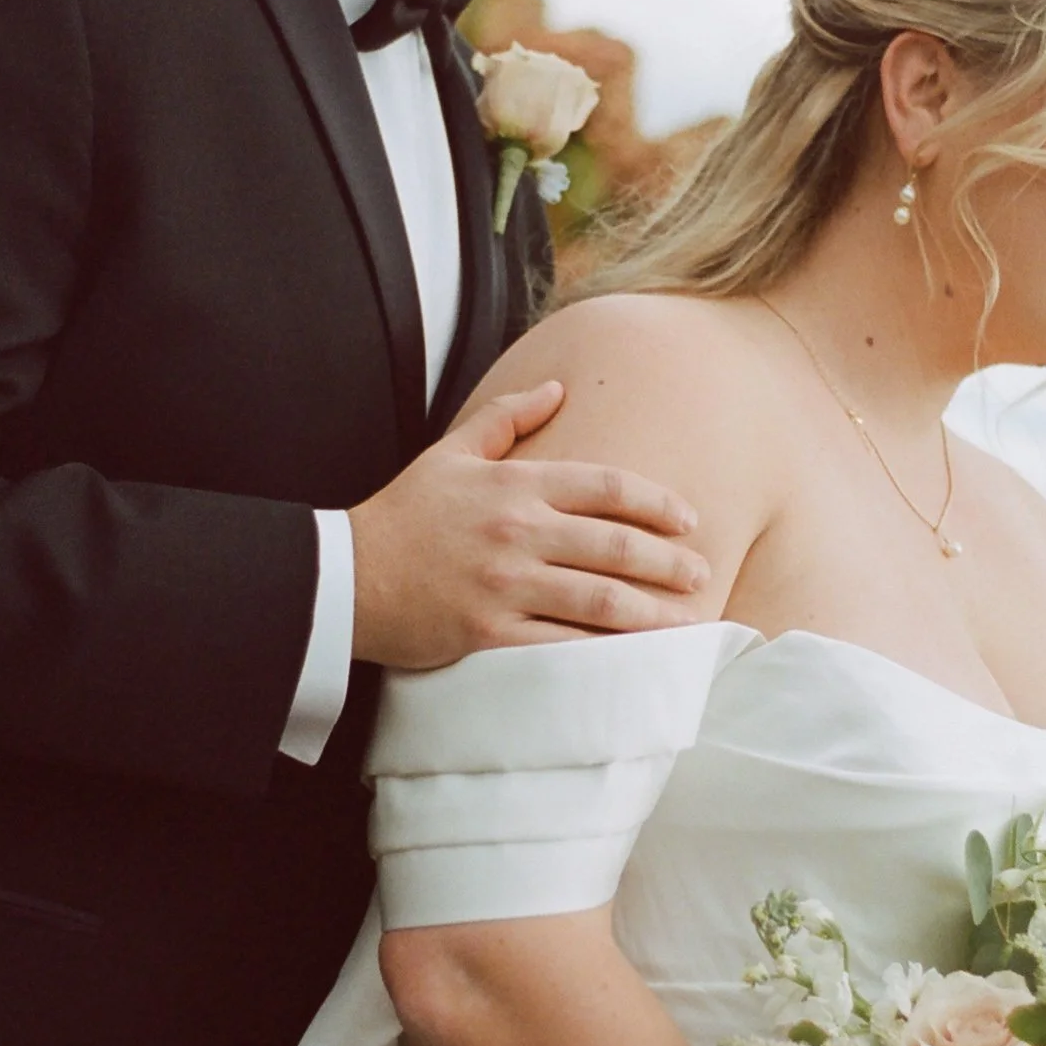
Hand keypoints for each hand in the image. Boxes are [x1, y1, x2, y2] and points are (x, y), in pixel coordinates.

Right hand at [349, 379, 707, 671]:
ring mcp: (505, 584)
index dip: (655, 502)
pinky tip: (633, 658)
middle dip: (668, 561)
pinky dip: (603, 654)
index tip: (687, 518)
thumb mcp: (452, 451)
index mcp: (515, 484)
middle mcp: (518, 531)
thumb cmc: (402, 514)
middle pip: (615, 545)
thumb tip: (557, 387)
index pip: (605, 486)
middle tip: (701, 572)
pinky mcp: (489, 633)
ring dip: (652, 611)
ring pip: (599, 598)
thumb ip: (508, 418)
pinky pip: (561, 645)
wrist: (343, 576)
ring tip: (685, 620)